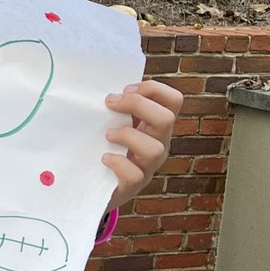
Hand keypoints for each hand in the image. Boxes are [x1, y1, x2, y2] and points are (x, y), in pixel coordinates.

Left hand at [102, 79, 183, 209]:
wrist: (95, 186)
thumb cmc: (106, 146)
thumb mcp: (116, 122)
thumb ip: (116, 106)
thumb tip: (98, 83)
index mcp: (156, 125)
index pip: (174, 100)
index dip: (153, 89)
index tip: (125, 90)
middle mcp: (158, 144)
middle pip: (166, 118)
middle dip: (137, 105)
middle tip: (110, 104)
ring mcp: (148, 166)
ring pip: (154, 149)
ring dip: (128, 136)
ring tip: (108, 135)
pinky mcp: (132, 186)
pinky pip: (134, 175)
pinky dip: (118, 163)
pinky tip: (104, 158)